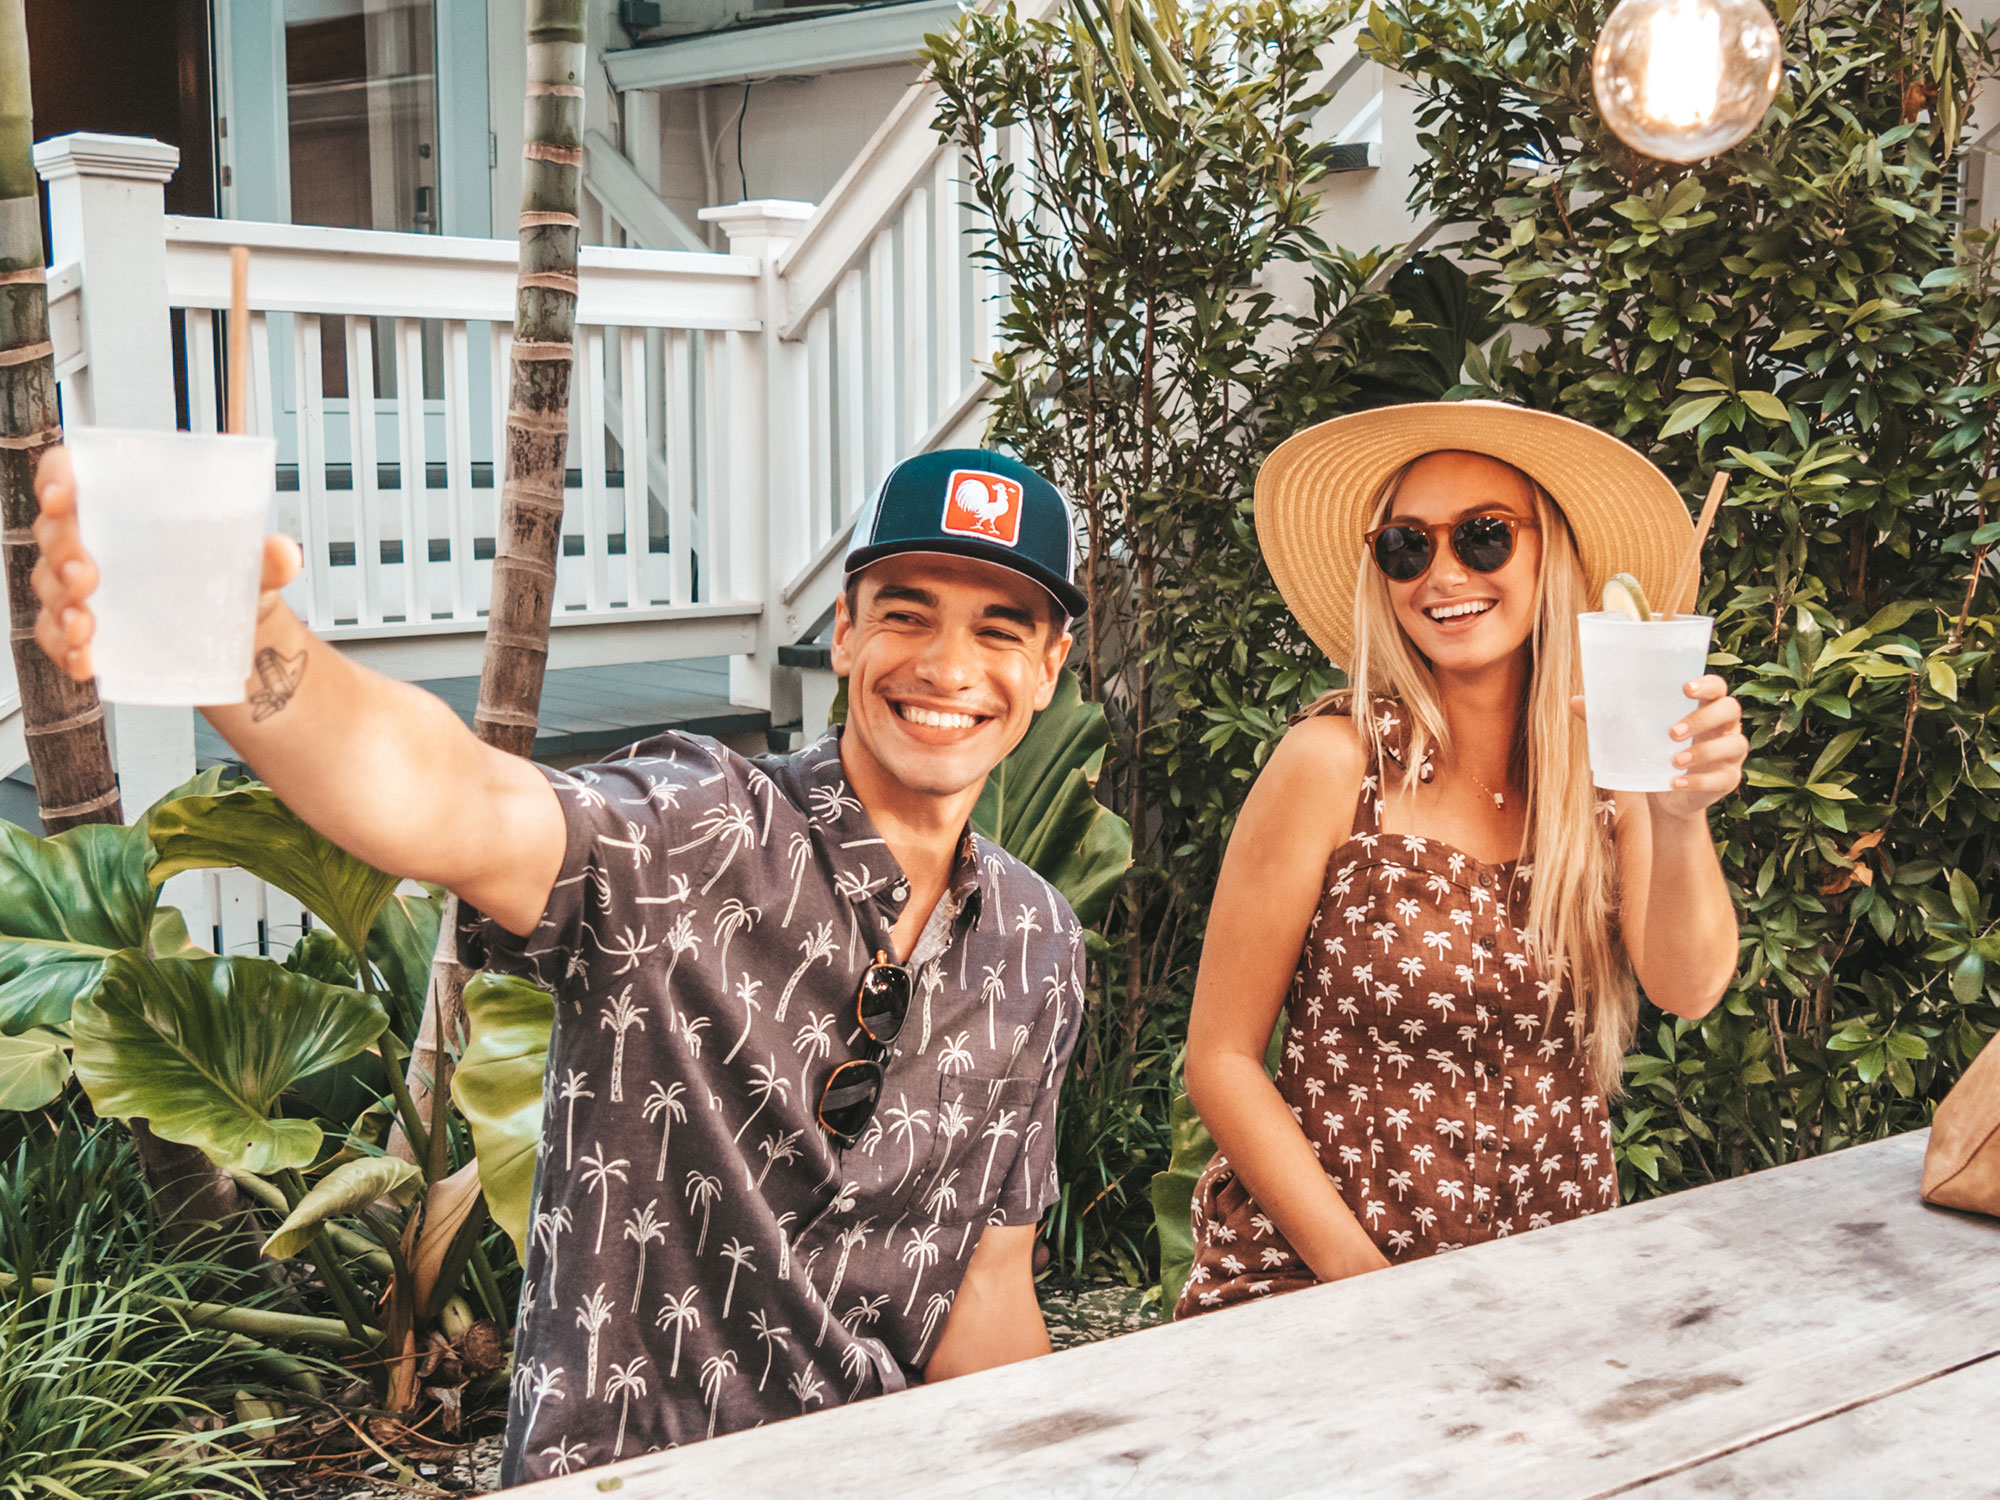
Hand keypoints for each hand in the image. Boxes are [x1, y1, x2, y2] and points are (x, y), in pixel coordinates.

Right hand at [30, 445, 304, 680]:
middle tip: (86, 578)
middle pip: (54, 532)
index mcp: (123, 504)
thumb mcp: (250, 564)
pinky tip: (86, 660)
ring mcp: (80, 583)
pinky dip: (65, 649)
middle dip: (64, 554)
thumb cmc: (226, 576)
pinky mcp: (81, 625)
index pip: (71, 472)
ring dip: (61, 607)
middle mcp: (94, 538)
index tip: (63, 499)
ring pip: (49, 585)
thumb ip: (268, 557)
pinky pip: (55, 635)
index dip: (56, 478)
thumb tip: (286, 553)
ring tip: (87, 626)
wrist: (234, 633)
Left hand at [1567, 677, 1746, 820]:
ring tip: (1673, 760)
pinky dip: (1698, 781)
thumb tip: (1575, 701)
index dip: (1707, 684)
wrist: (1665, 796)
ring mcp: (1730, 754)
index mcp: (1705, 706)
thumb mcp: (1633, 735)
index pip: (1718, 687)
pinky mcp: (1728, 779)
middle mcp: (1725, 726)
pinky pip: (1720, 778)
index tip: (1685, 688)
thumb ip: (1610, 718)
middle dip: (1703, 718)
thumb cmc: (1652, 752)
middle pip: (1730, 710)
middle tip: (1671, 732)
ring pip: (1733, 745)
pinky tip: (1676, 783)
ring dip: (1703, 752)